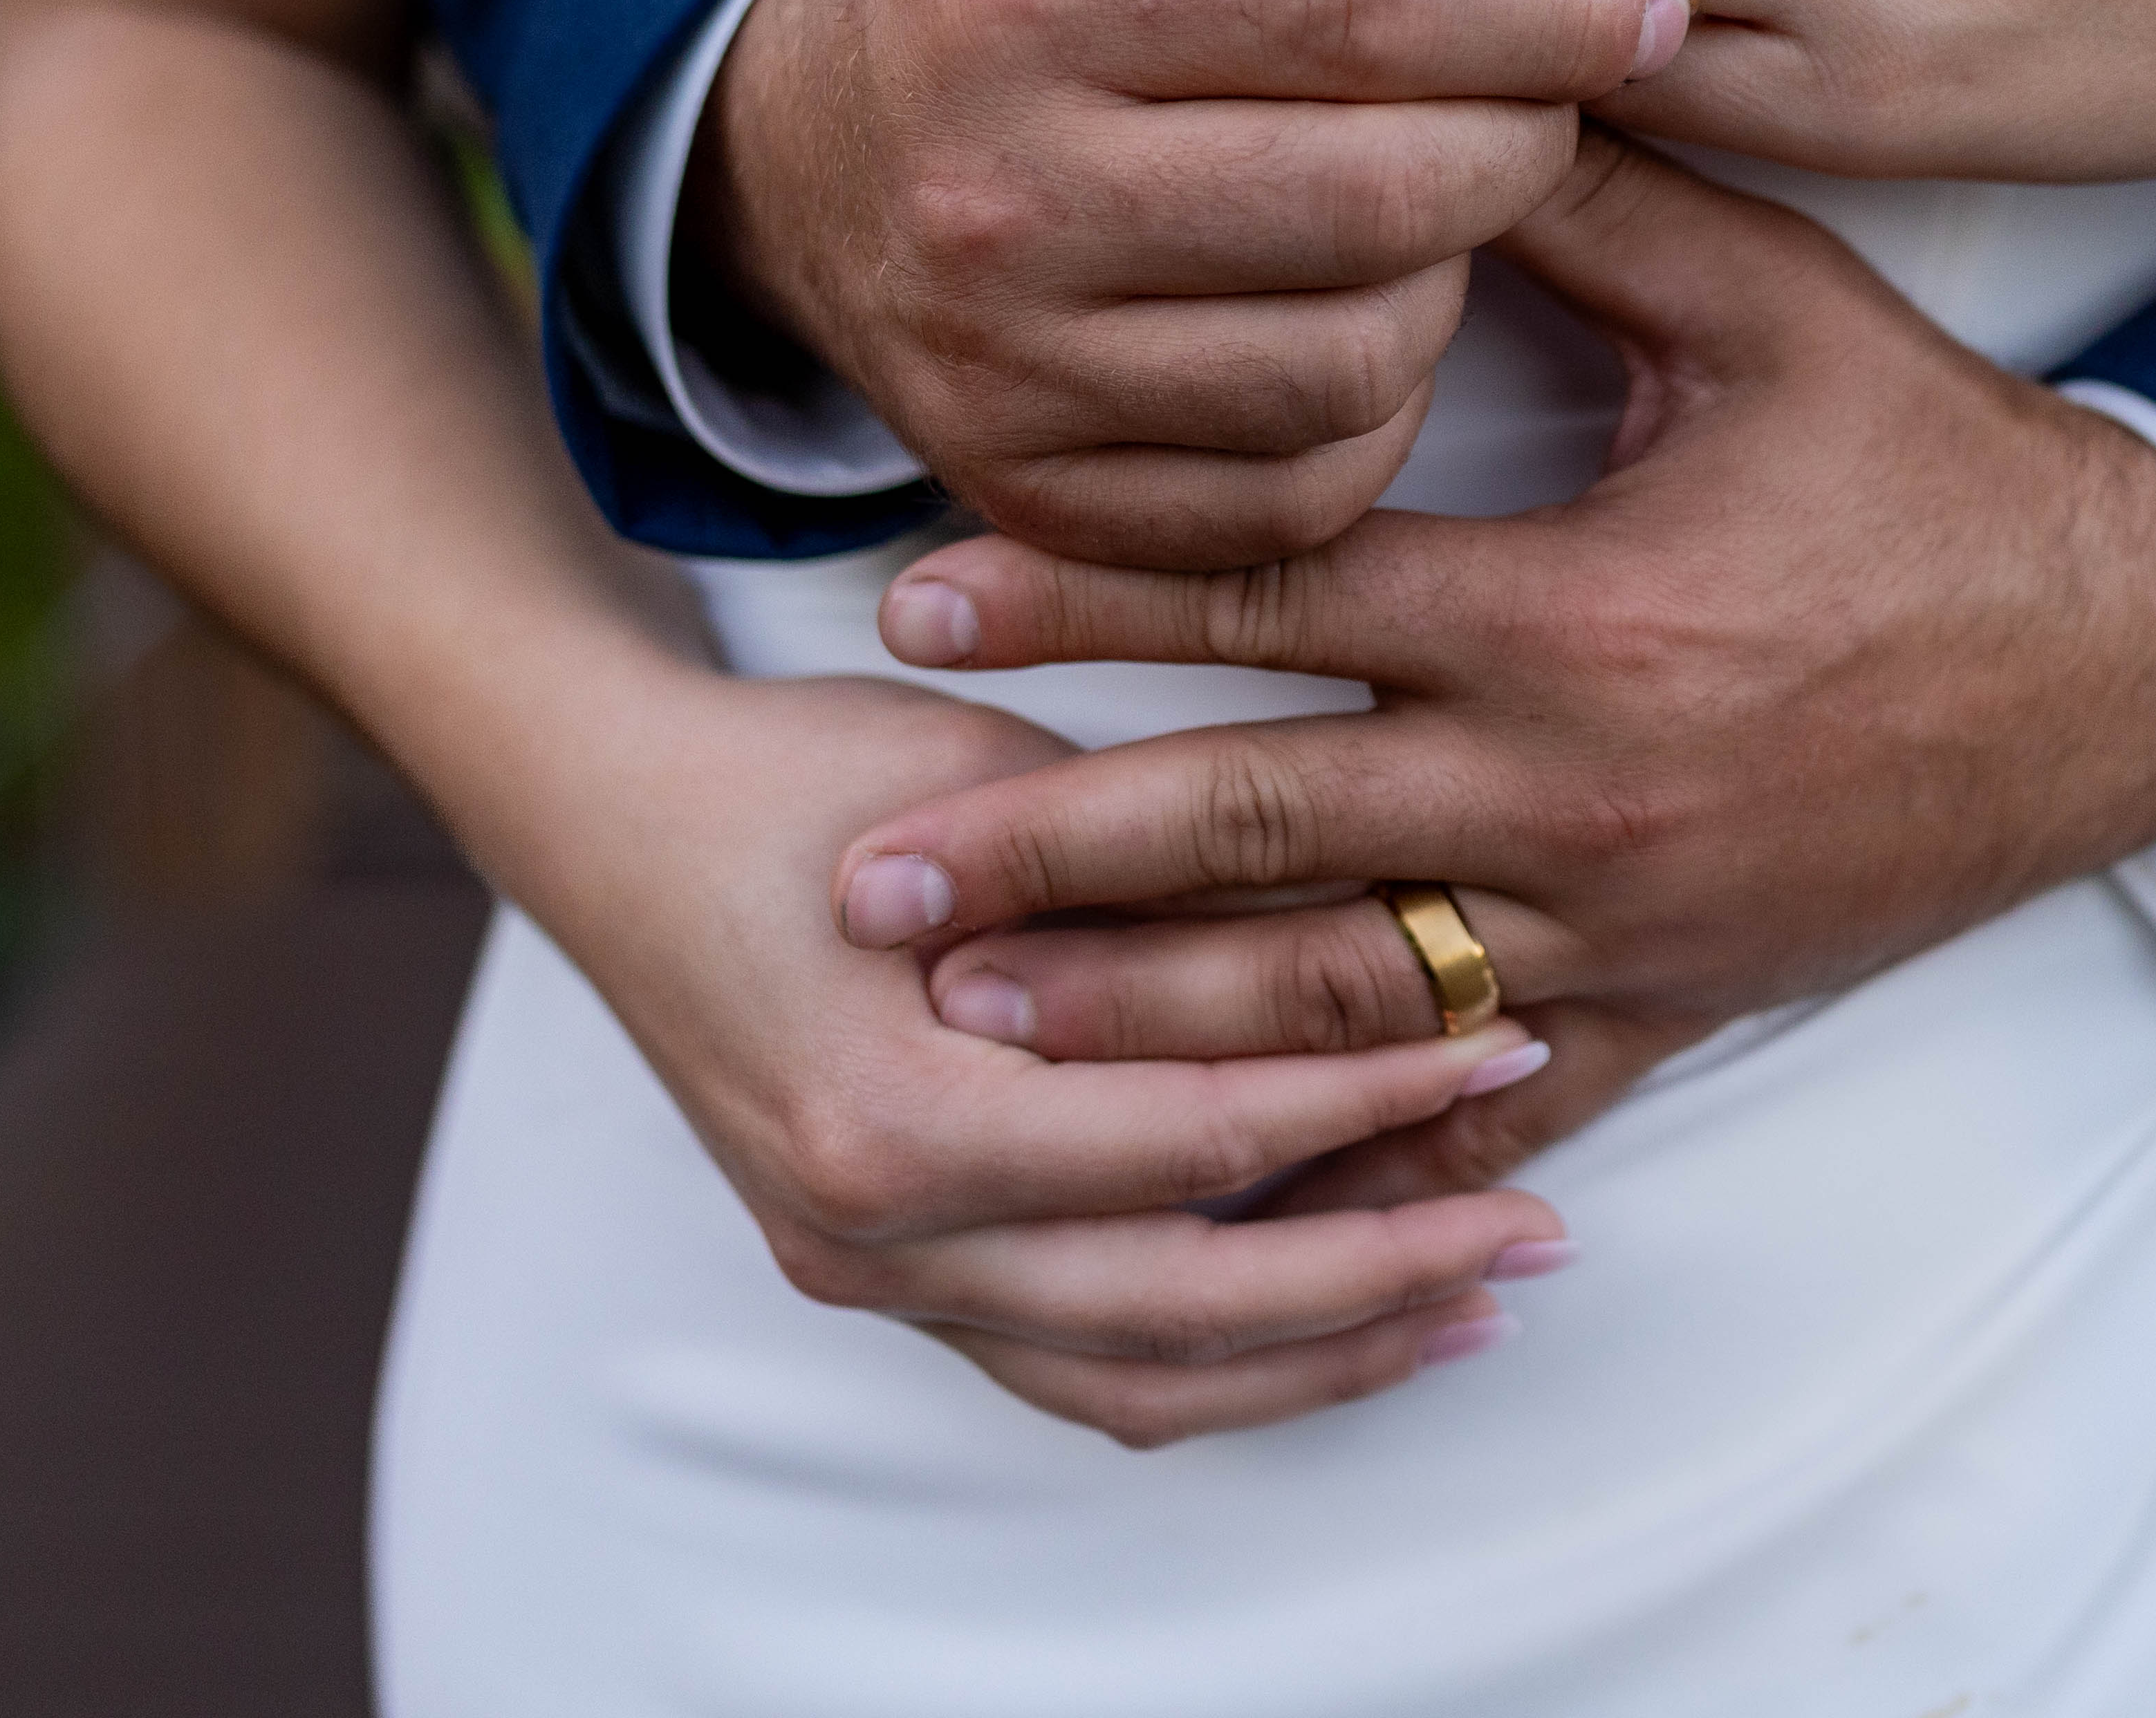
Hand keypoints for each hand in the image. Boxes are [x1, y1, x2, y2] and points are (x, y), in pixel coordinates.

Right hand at [487, 665, 1573, 1446]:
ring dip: (1320, 1356)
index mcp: (897, 1116)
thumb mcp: (1014, 797)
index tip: (1505, 1041)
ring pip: (1138, 1382)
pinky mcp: (885, 1278)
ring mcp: (868, 1275)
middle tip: (1537, 1227)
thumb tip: (1398, 938)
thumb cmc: (818, 774)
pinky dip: (1219, 1364)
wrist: (618, 817)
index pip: (1194, 1139)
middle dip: (1385, 1272)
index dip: (1368, 1098)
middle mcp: (872, 1234)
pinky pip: (1076, 1372)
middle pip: (1184, 1308)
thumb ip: (1177, 895)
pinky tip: (1336, 1329)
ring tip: (1474, 1306)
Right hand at [692, 0, 1683, 567]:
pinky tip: (1331, 310)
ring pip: (1372, 355)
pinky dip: (1373, 403)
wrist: (796, 140)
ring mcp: (1003, 368)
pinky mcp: (1036, 495)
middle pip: (1388, 188)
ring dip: (1447, 274)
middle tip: (1538, 95)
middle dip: (1522, 135)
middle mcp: (991, 190)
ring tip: (1403, 197)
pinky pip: (1312, 484)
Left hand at [825, 129, 2155, 1199]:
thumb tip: (1437, 71)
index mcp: (1572, 611)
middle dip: (1045, 860)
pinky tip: (1228, 1185)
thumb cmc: (1946, 471)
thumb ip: (1594, 204)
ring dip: (1142, 1023)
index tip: (914, 604)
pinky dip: (1363, 1153)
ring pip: (1338, 1001)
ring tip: (976, 1031)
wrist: (2140, 659)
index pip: (1272, 594)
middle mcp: (1572, 791)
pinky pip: (1499, 1106)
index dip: (1081, 591)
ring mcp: (1621, 924)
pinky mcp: (1678, 1004)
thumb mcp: (1783, 308)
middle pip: (1252, 836)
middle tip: (863, 881)